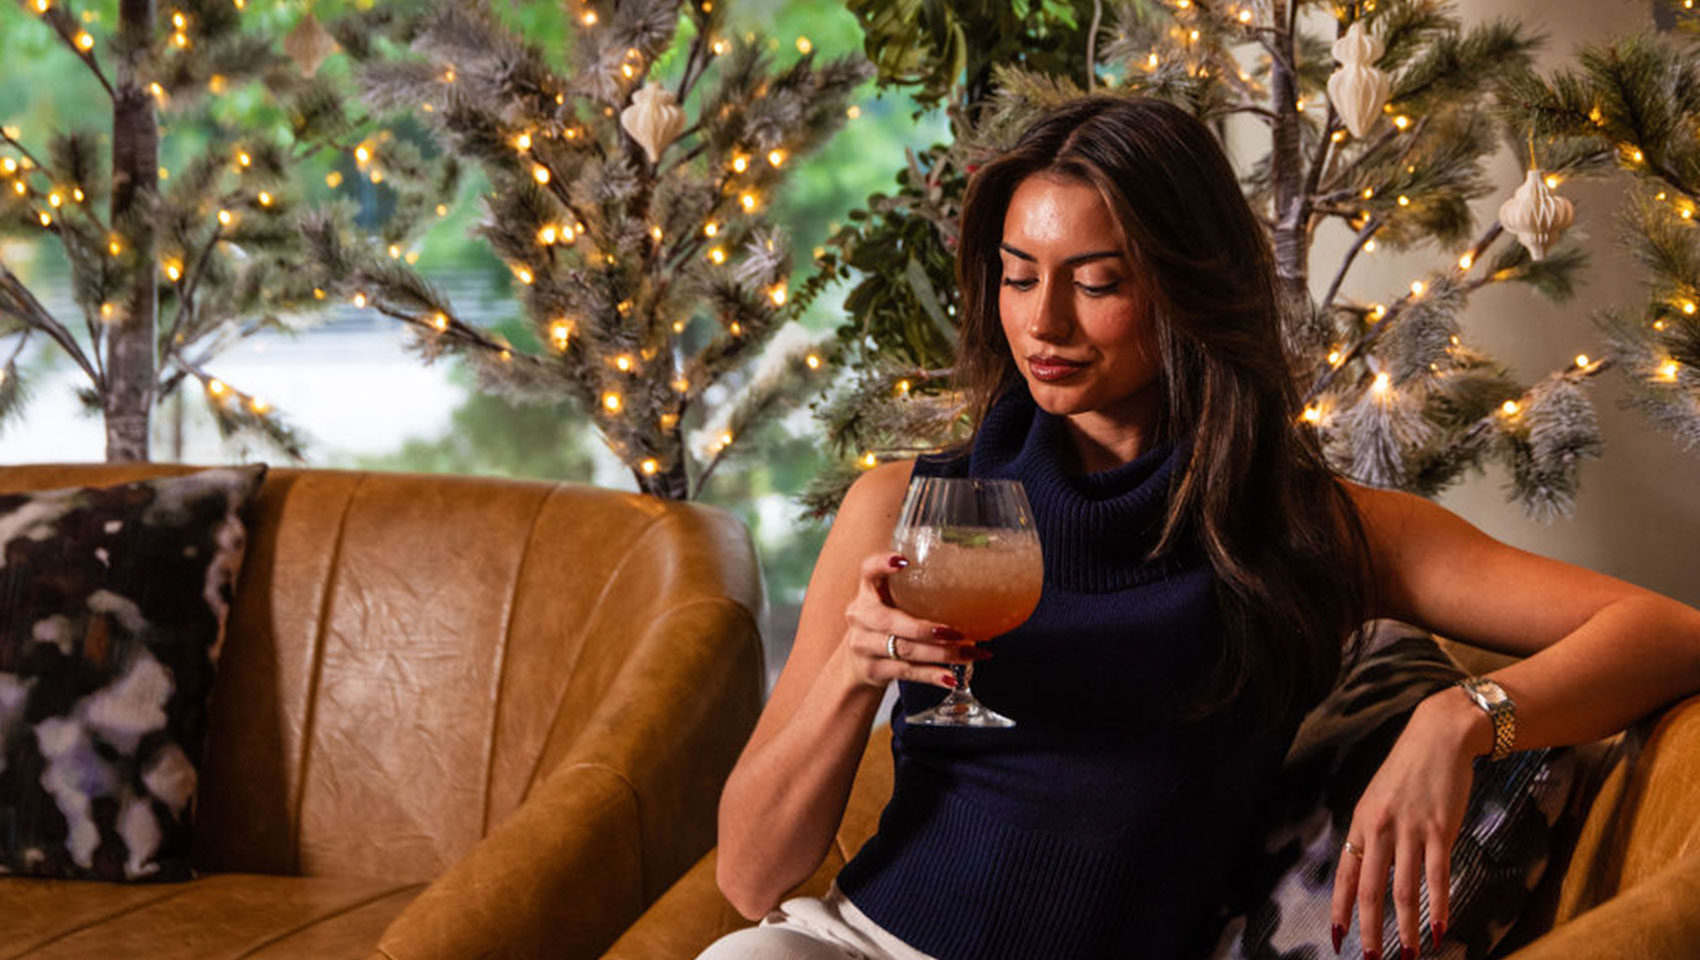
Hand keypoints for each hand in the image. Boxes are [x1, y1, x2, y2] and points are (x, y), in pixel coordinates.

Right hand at [840, 551, 989, 689]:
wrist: (858, 664)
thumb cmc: (885, 625)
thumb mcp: (890, 603)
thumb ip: (915, 593)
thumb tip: (973, 587)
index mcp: (868, 592)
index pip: (868, 571)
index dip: (882, 564)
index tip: (903, 561)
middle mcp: (861, 616)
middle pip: (890, 622)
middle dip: (925, 629)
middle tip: (955, 632)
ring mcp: (864, 645)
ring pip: (904, 650)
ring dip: (940, 654)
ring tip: (969, 653)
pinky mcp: (873, 670)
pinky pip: (907, 672)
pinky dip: (932, 675)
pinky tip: (952, 677)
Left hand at [1330, 693, 1479, 958]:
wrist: (1438, 737)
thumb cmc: (1408, 771)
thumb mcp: (1378, 799)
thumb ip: (1372, 833)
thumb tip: (1367, 868)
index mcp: (1361, 823)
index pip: (1344, 875)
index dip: (1340, 909)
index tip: (1337, 938)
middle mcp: (1380, 830)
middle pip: (1370, 890)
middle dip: (1370, 929)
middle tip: (1372, 959)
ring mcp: (1411, 830)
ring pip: (1404, 890)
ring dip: (1406, 928)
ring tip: (1409, 955)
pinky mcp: (1441, 830)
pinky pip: (1438, 876)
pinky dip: (1439, 906)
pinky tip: (1441, 928)